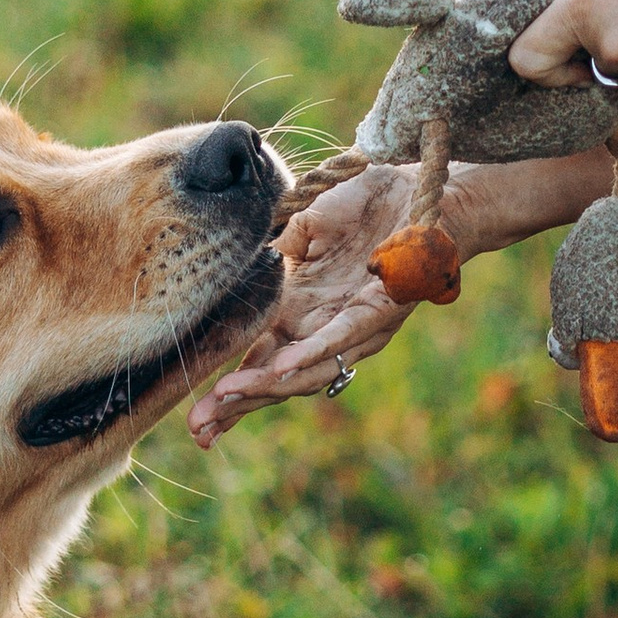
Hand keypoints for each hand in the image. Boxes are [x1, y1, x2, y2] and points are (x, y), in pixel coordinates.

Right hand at [187, 163, 433, 442]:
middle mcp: (324, 326)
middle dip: (237, 404)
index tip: (196, 420)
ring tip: (227, 398)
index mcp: (301, 308)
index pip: (259, 357)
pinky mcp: (380, 310)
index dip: (231, 390)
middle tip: (198, 429)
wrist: (422, 188)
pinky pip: (341, 337)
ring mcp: (353, 324)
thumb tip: (244, 268)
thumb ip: (278, 251)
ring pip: (307, 368)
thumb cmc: (366, 205)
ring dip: (266, 385)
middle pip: (276, 377)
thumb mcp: (307, 225)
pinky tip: (280, 368)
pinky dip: (309, 354)